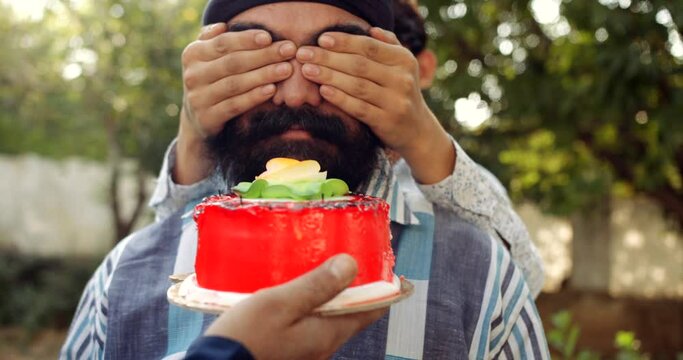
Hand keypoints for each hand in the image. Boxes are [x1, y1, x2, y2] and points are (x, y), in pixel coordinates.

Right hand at [175, 23, 296, 183]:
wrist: (199, 118)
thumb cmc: (212, 80)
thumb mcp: (208, 58)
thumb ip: (214, 40)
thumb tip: (223, 26)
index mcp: (193, 54)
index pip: (223, 43)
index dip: (247, 39)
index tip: (270, 37)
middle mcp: (193, 75)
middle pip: (233, 62)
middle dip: (264, 55)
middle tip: (288, 51)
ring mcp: (198, 98)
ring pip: (235, 84)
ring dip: (263, 75)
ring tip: (286, 69)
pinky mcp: (208, 118)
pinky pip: (234, 105)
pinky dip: (253, 97)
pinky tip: (271, 90)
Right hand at [204, 254, 386, 359]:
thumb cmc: (246, 337)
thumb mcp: (280, 303)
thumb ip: (316, 285)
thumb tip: (351, 265)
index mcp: (327, 334)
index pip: (369, 311)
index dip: (382, 289)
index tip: (386, 268)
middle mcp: (323, 347)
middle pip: (350, 314)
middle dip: (355, 288)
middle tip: (351, 259)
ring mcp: (306, 352)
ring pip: (329, 319)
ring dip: (331, 295)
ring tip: (323, 268)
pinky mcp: (289, 351)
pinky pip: (310, 325)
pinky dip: (312, 305)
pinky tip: (297, 291)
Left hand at [295, 28, 454, 183]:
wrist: (417, 129)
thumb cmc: (400, 92)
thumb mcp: (402, 66)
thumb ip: (388, 45)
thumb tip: (370, 29)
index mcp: (404, 60)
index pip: (369, 47)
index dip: (344, 42)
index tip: (321, 39)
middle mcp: (402, 79)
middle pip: (359, 65)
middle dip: (328, 58)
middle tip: (304, 54)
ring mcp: (395, 102)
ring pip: (357, 86)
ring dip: (329, 76)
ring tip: (307, 70)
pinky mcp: (386, 121)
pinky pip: (359, 108)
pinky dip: (340, 98)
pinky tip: (323, 90)